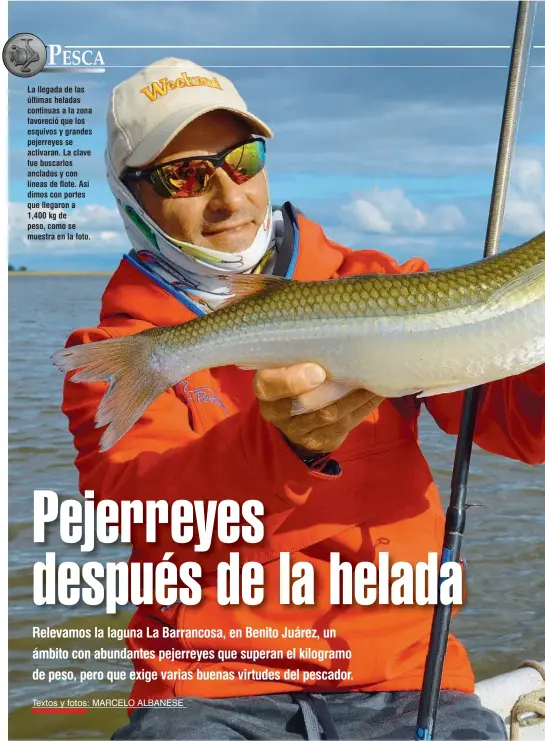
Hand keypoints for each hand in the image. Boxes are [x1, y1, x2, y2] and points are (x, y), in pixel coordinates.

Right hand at [254, 363, 383, 456]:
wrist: (293, 416)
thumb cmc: (293, 375)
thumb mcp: (286, 362)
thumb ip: (300, 352)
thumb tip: (334, 327)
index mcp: (265, 387)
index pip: (268, 385)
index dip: (291, 380)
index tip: (318, 371)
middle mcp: (276, 412)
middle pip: (302, 404)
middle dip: (333, 390)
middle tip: (357, 373)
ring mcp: (297, 430)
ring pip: (329, 415)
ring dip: (355, 396)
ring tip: (375, 377)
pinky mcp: (319, 441)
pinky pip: (344, 425)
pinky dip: (363, 407)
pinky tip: (376, 392)